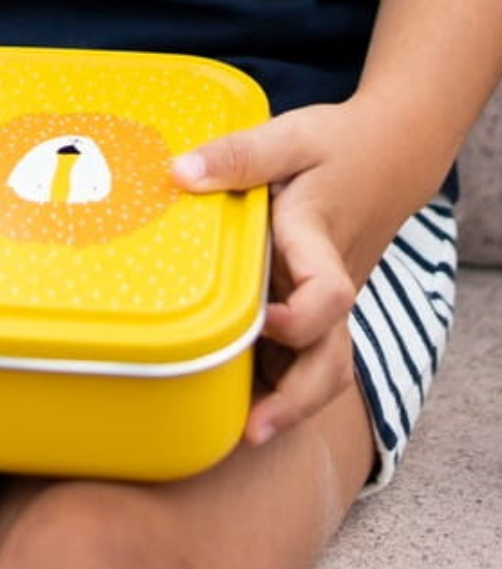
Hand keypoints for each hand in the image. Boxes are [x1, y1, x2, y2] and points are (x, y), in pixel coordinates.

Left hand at [172, 105, 360, 446]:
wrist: (389, 154)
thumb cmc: (336, 146)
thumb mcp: (289, 136)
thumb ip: (239, 155)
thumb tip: (180, 174)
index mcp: (319, 241)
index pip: (328, 294)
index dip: (301, 319)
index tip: (265, 321)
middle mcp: (327, 280)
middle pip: (331, 356)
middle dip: (297, 397)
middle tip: (253, 430)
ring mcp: (325, 300)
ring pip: (322, 364)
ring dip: (289, 400)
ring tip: (241, 432)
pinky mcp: (315, 303)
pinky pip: (305, 352)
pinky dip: (281, 378)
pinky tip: (239, 396)